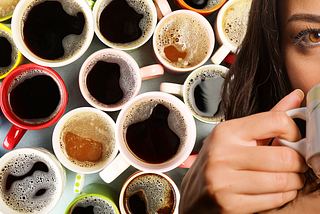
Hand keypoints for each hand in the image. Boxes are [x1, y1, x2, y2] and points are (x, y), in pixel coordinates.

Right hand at [179, 89, 307, 213]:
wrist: (194, 195)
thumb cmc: (218, 163)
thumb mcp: (238, 137)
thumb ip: (268, 119)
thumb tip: (296, 97)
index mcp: (226, 132)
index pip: (275, 121)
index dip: (294, 131)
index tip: (293, 140)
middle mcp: (222, 155)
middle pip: (284, 156)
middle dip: (298, 163)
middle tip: (296, 164)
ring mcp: (224, 182)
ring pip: (283, 180)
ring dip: (294, 181)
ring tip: (287, 178)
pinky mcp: (230, 205)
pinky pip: (275, 200)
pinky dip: (284, 195)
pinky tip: (276, 190)